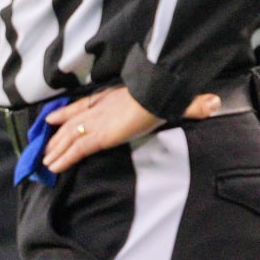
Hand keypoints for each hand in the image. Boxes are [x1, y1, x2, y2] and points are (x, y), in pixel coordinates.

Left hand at [43, 87, 221, 172]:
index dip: (69, 112)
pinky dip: (62, 158)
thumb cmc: (166, 92)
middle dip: (56, 135)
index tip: (54, 118)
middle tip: (44, 146)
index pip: (86, 105)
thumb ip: (193, 105)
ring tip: (44, 161)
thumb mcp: (179, 98)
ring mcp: (98, 123)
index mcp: (115, 98)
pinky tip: (53, 167)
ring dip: (55, 149)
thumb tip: (215, 104)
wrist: (157, 92)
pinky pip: (75, 150)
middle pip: (72, 122)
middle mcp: (101, 109)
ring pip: (68, 137)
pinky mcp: (98, 136)